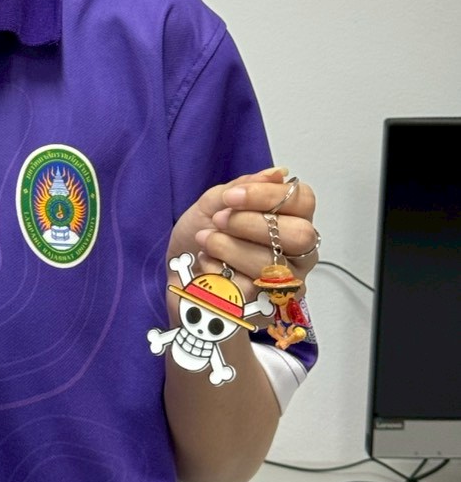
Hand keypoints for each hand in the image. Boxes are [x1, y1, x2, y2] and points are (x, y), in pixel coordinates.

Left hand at [168, 166, 318, 296]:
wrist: (177, 275)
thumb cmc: (201, 236)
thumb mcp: (213, 204)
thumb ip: (242, 188)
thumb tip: (278, 173)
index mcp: (291, 220)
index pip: (303, 201)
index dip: (268, 195)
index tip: (231, 197)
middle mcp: (298, 253)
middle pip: (300, 234)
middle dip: (252, 224)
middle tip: (220, 221)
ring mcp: (287, 284)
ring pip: (273, 265)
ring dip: (229, 248)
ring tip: (206, 242)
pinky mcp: (266, 309)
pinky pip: (248, 289)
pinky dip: (219, 272)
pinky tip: (207, 267)